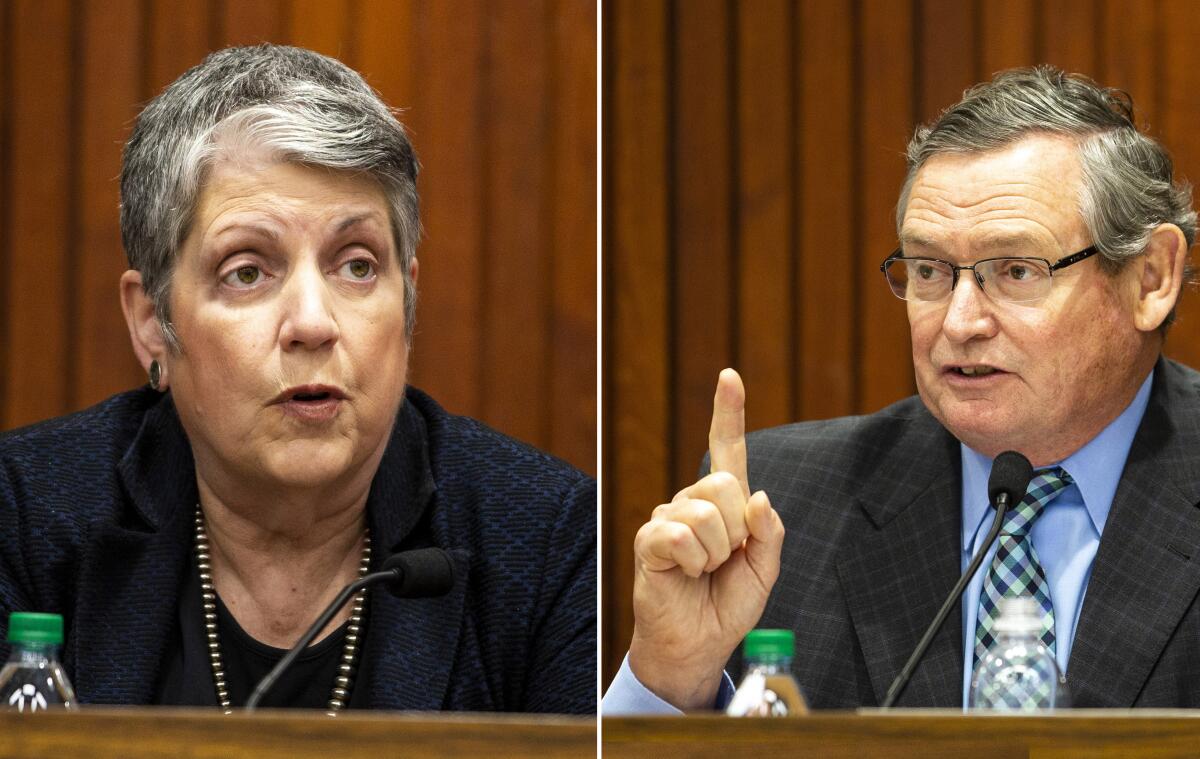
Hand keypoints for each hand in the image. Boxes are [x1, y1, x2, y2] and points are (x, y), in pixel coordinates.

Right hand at [627, 368, 784, 709]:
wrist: (699, 644)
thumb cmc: (728, 605)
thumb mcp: (764, 570)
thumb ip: (769, 533)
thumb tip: (760, 499)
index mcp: (724, 504)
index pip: (727, 449)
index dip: (727, 412)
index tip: (729, 376)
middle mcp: (693, 502)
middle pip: (725, 484)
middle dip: (737, 530)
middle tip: (725, 559)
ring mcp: (668, 517)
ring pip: (705, 513)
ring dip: (716, 552)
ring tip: (705, 571)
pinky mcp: (649, 540)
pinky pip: (678, 534)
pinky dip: (694, 561)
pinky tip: (687, 574)